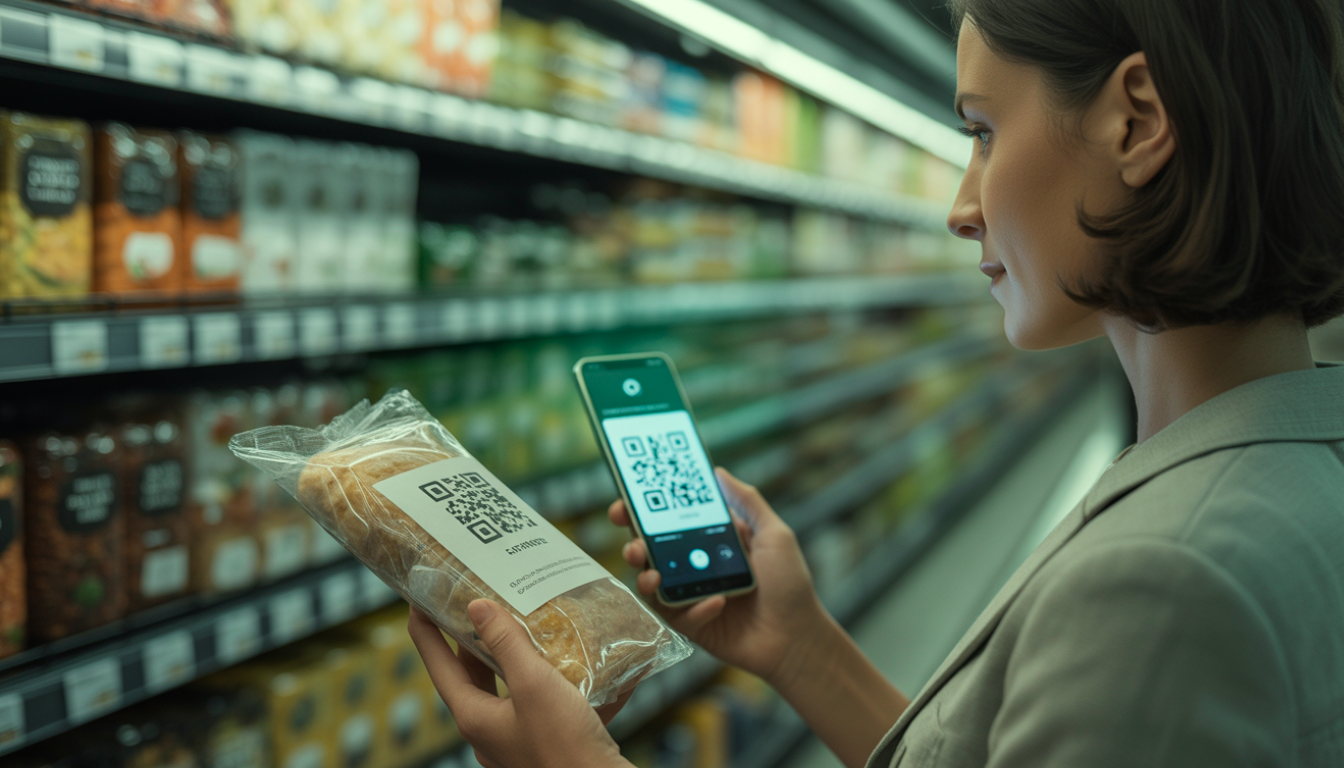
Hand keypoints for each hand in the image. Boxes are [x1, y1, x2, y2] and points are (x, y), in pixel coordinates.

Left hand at [408, 603, 633, 767]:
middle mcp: (488, 730)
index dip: (426, 631)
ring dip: (507, 658)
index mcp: (474, 717)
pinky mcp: (541, 743)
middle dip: (469, 640)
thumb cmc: (564, 742)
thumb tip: (477, 607)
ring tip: (516, 624)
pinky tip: (563, 660)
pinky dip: (541, 679)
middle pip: (470, 676)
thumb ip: (505, 643)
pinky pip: (533, 704)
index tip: (418, 601)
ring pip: (502, 689)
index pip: (438, 665)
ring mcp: (514, 740)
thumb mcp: (533, 683)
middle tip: (470, 604)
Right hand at [610, 467, 831, 685]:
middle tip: (634, 543)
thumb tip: (719, 472)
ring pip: (651, 584)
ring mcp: (690, 596)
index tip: (626, 503)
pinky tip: (716, 603)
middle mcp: (693, 566)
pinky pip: (676, 615)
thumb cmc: (790, 584)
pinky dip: (693, 608)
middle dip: (633, 544)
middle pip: (650, 551)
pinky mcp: (692, 625)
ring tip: (652, 574)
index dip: (642, 511)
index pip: (667, 521)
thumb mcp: (774, 535)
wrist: (798, 636)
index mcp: (707, 541)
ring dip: (645, 577)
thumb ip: (748, 502)